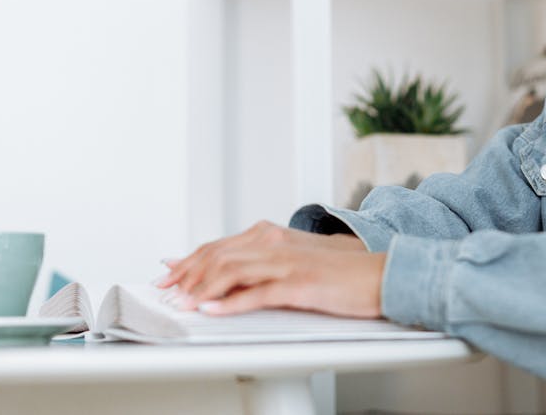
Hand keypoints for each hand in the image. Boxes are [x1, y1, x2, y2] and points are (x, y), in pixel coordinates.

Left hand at [156, 221, 384, 317]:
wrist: (379, 274)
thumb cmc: (339, 271)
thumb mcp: (295, 259)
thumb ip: (263, 261)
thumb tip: (229, 273)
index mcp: (272, 235)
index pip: (219, 245)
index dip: (189, 260)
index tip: (168, 273)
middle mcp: (275, 243)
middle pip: (218, 255)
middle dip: (186, 274)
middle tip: (166, 290)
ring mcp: (286, 263)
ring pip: (232, 271)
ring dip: (201, 289)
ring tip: (182, 303)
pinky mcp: (299, 284)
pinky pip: (257, 293)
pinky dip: (230, 303)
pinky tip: (214, 310)